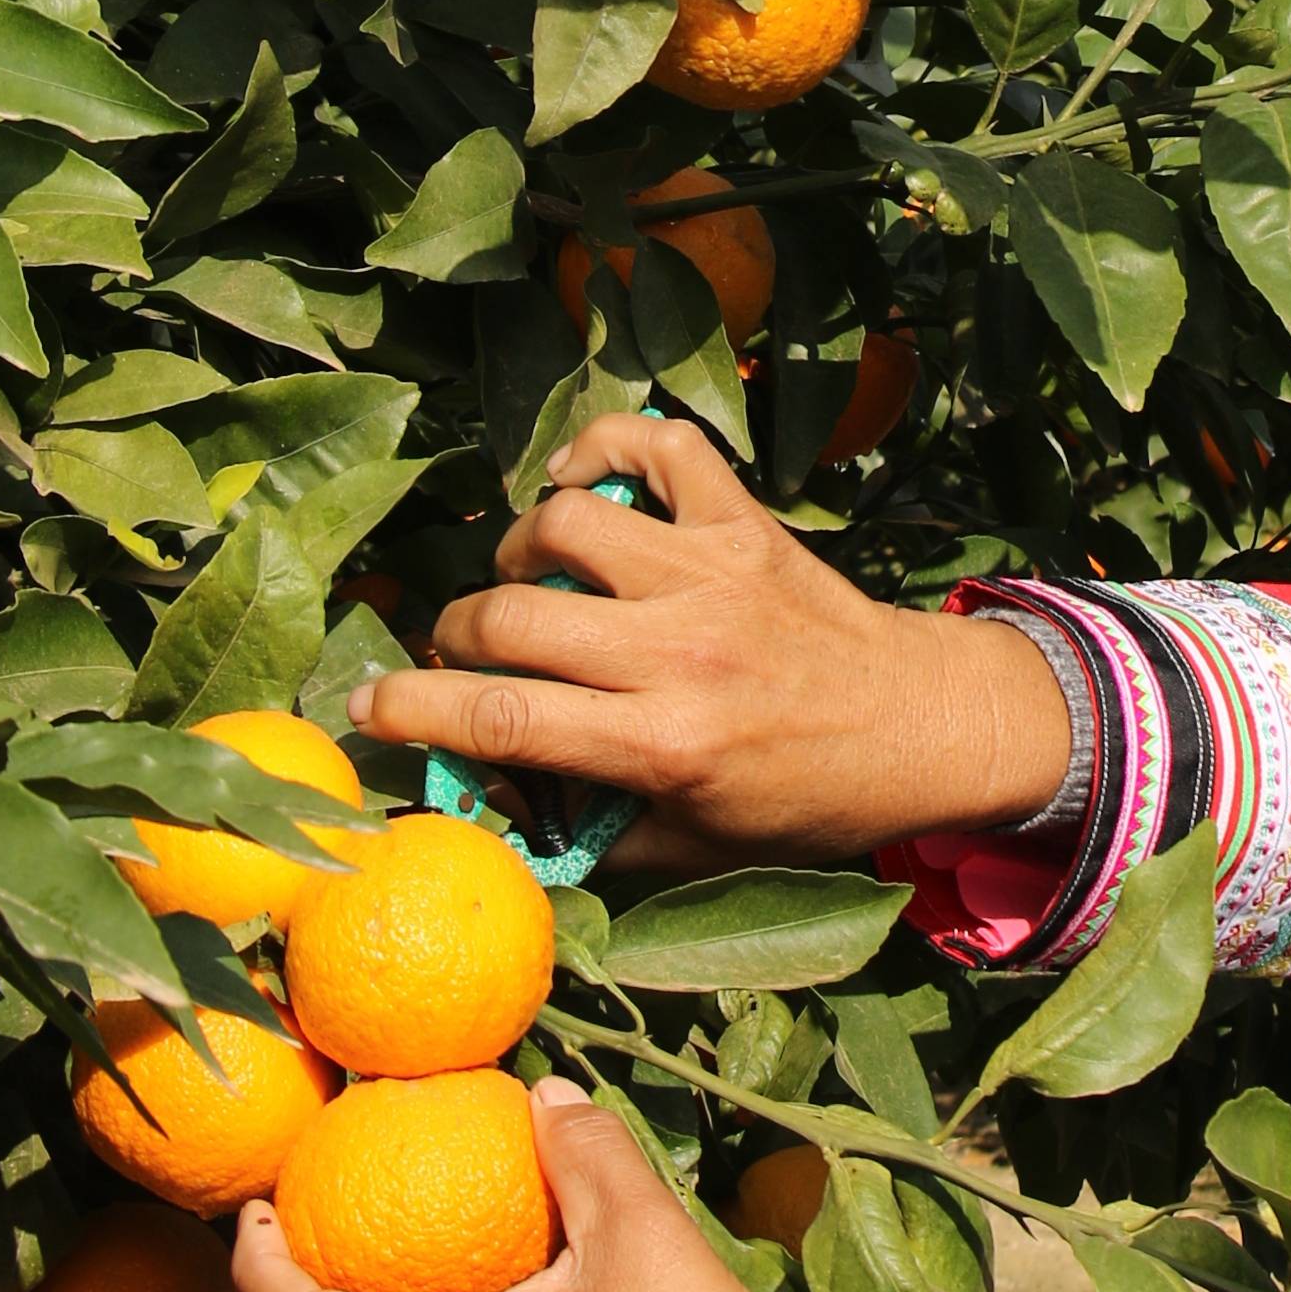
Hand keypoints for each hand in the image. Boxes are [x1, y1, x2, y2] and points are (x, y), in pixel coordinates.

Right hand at [346, 411, 1075, 867]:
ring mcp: (711, 573)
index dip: (413, 711)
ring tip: (528, 579)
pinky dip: (606, 447)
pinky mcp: (745, 521)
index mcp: (664, 744)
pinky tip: (582, 485)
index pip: (504, 719)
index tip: (364, 707)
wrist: (926, 725)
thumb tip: (493, 809)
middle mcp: (680, 651)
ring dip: (521, 547)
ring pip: (567, 521)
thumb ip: (592, 831)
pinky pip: (659, 447)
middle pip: (512, 613)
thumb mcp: (698, 845)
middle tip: (461, 653)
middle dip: (454, 633)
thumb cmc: (809, 799)